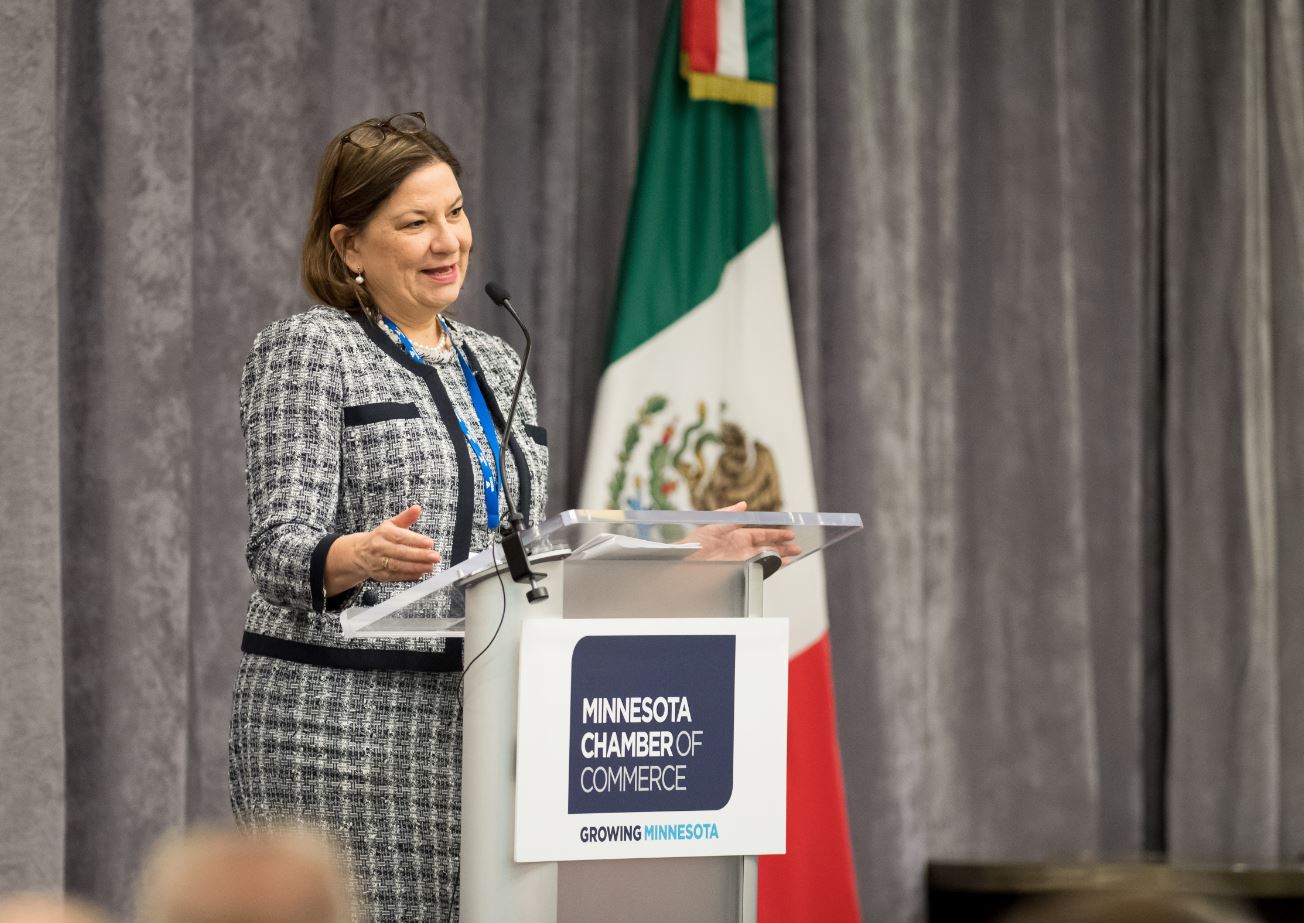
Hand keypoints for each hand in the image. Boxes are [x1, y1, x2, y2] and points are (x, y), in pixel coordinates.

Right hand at [324, 505, 440, 594]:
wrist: (359, 553)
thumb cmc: (380, 537)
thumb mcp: (391, 524)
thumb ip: (406, 517)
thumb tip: (417, 508)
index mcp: (383, 533)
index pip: (400, 537)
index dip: (415, 540)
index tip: (430, 543)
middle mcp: (379, 548)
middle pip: (400, 552)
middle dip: (419, 555)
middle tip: (435, 556)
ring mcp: (379, 562)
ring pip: (398, 566)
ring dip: (416, 567)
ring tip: (431, 566)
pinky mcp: (380, 575)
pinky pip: (396, 576)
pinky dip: (409, 576)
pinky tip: (421, 573)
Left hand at [686, 501, 801, 565]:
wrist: (682, 564)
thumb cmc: (692, 544)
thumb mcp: (711, 525)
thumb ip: (729, 516)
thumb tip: (743, 504)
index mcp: (736, 535)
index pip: (761, 533)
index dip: (776, 533)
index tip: (790, 533)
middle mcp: (740, 548)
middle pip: (767, 547)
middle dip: (783, 547)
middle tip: (798, 548)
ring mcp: (740, 560)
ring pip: (765, 558)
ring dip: (780, 557)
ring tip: (793, 557)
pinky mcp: (737, 571)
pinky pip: (757, 568)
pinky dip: (769, 567)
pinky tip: (779, 565)